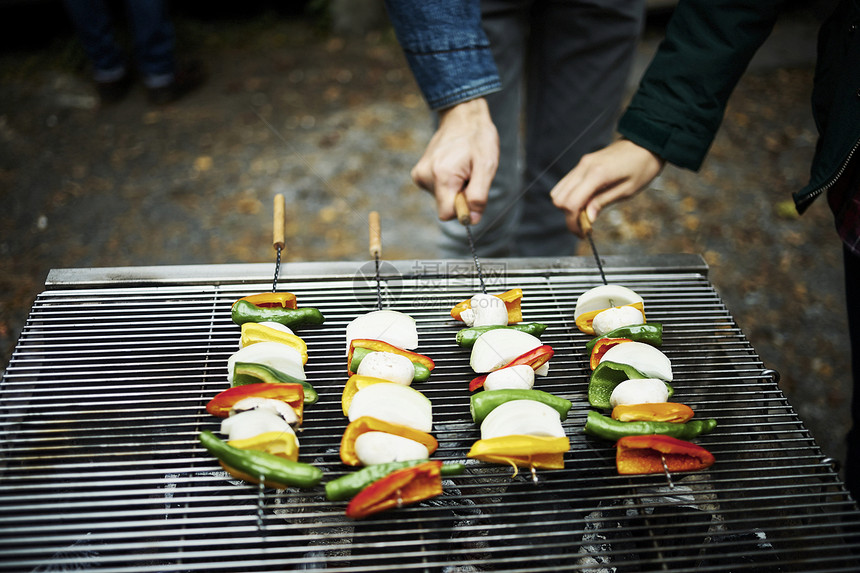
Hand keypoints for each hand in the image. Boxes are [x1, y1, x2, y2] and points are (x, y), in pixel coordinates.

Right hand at [411, 98, 498, 223]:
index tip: (472, 192)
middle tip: (469, 174)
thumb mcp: (486, 166)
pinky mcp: (419, 173)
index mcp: (441, 176)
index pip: (447, 214)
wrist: (462, 116)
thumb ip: (478, 196)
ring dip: (455, 188)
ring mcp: (420, 175)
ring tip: (462, 167)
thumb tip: (471, 220)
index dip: (463, 209)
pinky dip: (448, 183)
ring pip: (442, 198)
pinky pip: (437, 190)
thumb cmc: (477, 138)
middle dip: (460, 196)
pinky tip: (454, 166)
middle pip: (445, 206)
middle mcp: (425, 177)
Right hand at [550, 139, 664, 236]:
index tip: (583, 233)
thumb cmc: (643, 166)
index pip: (571, 204)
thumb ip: (603, 202)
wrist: (647, 142)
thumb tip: (587, 218)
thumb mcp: (627, 190)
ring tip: (585, 213)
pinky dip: (570, 196)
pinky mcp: (583, 163)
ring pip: (558, 191)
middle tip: (584, 225)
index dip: (573, 223)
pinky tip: (585, 201)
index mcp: (597, 174)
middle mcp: (584, 167)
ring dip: (567, 206)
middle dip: (568, 216)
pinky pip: (567, 183)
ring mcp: (582, 163)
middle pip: (559, 199)